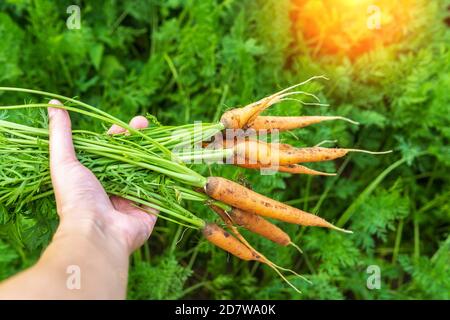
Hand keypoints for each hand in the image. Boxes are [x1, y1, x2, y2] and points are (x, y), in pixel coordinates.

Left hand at [48, 99, 156, 255]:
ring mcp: (132, 201)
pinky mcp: (148, 212)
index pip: (108, 152)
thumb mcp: (64, 162)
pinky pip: (160, 192)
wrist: (97, 233)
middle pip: (129, 159)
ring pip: (146, 173)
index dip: (118, 136)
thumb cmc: (77, 198)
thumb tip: (54, 105)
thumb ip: (61, 134)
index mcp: (94, 179)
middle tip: (145, 124)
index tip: (128, 124)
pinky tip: (174, 161)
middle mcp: (113, 189)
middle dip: (138, 141)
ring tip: (162, 138)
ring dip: (154, 155)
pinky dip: (166, 179)